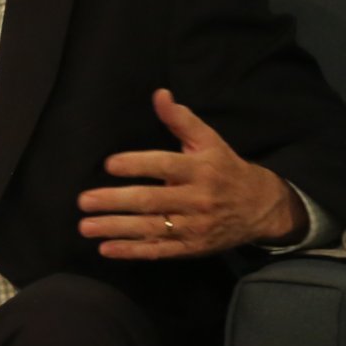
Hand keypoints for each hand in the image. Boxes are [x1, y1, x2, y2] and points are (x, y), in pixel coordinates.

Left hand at [77, 89, 307, 259]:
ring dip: (115, 228)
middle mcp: (197, 199)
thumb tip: (159, 94)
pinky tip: (105, 248)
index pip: (164, 165)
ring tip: (85, 226)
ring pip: (150, 228)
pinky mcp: (190, 247)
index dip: (137, 164)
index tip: (109, 164)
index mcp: (200, 169)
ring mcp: (193, 226)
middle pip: (151, 200)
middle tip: (84, 200)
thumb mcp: (209, 141)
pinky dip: (131, 251)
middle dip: (115, 201)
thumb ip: (181, 120)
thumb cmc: (225, 169)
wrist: (260, 208)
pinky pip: (158, 250)